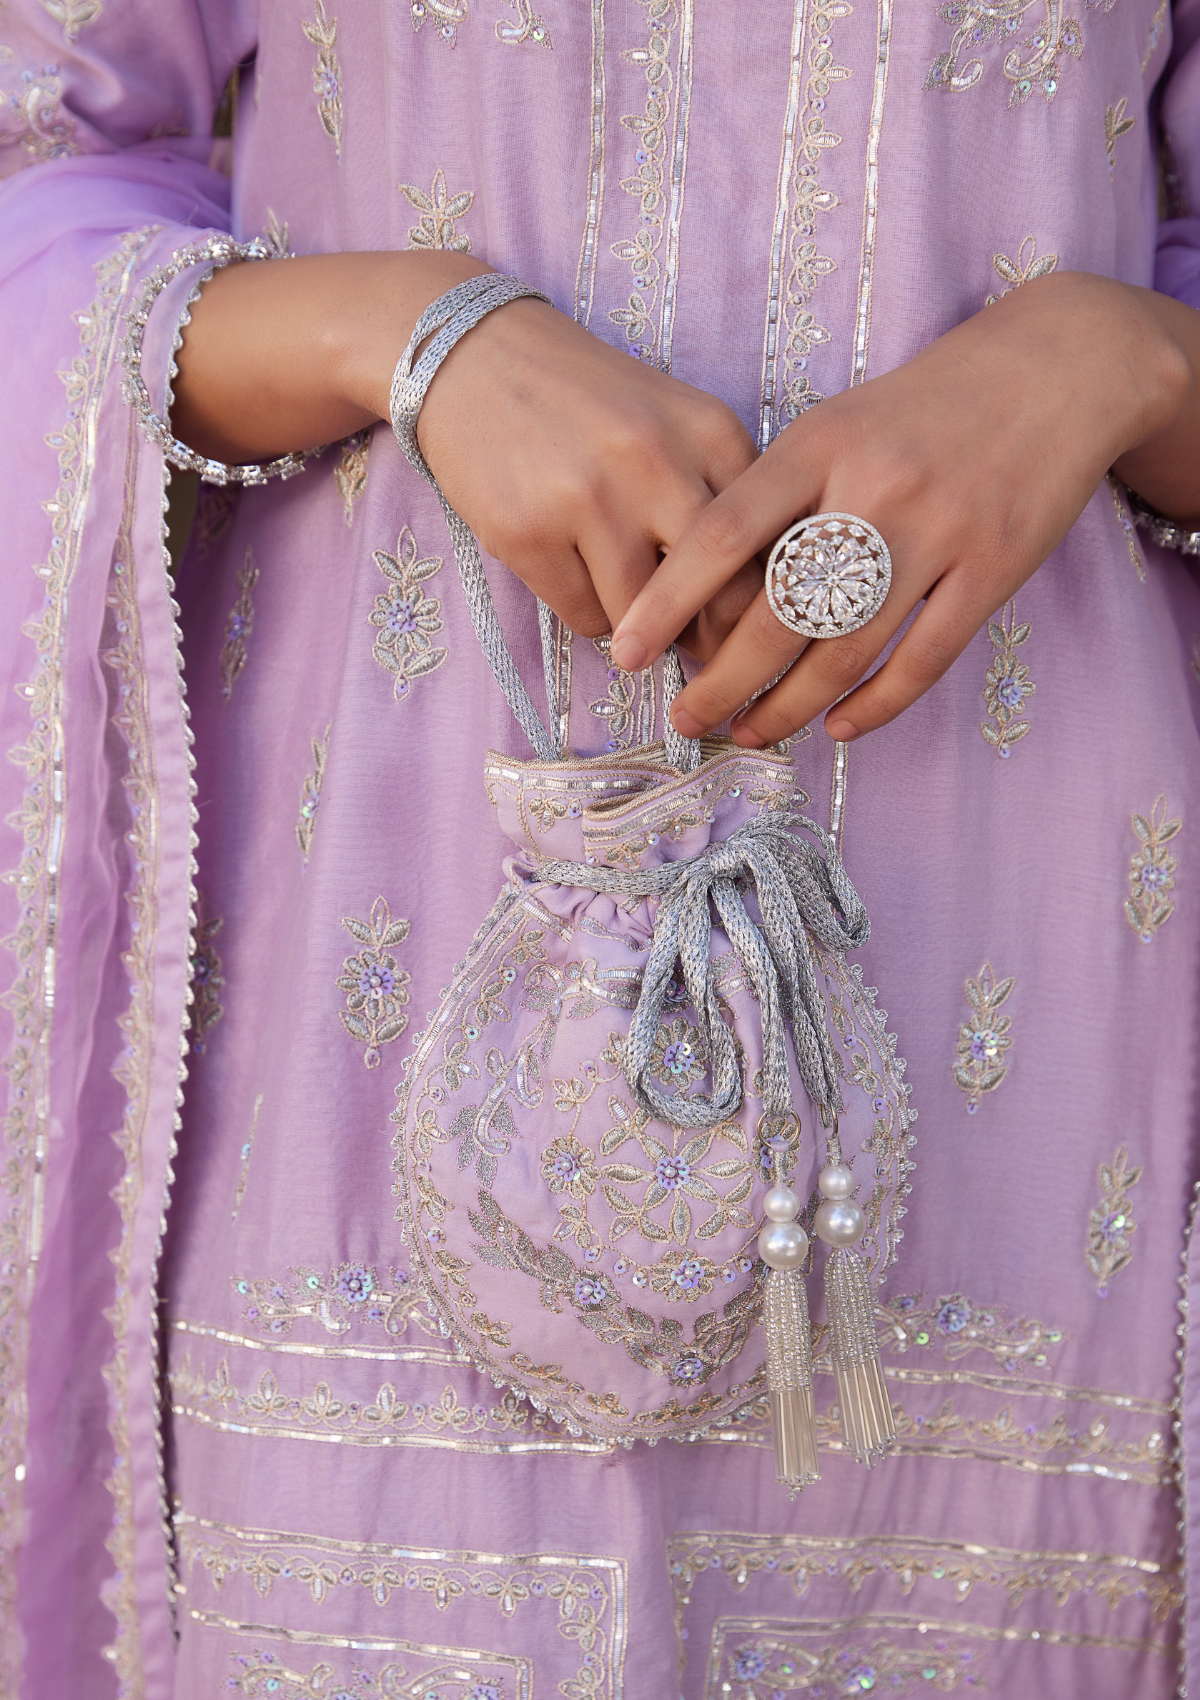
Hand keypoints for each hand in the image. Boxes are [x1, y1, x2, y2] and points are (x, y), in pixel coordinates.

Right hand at [173, 249, 762, 649]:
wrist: (472, 356)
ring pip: (646, 618)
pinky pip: (586, 618)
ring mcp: (586, 500)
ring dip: (644, 629)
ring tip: (634, 608)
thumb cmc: (587, 401)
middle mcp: (655, 462)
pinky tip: (580, 579)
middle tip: (704, 646)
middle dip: (716, 635)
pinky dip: (592, 616)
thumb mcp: (675, 420)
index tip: (752, 621)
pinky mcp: (527, 534)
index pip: (768, 546)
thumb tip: (752, 605)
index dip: (766, 598)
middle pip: (718, 594)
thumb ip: (720, 492)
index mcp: (709, 431)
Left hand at [608, 271, 1198, 744]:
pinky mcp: (992, 571)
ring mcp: (938, 534)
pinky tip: (837, 727)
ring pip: (846, 650)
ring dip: (789, 707)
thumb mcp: (837, 421)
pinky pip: (922, 661)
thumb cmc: (923, 405)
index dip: (666, 601)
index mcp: (819, 444)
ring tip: (749, 732)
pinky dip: (875, 705)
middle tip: (684, 718)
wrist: (1057, 368)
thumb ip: (778, 494)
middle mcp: (873, 490)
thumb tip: (707, 588)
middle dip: (721, 681)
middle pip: (778, 613)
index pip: (723, 534)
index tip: (625, 651)